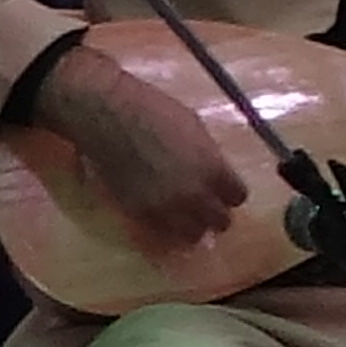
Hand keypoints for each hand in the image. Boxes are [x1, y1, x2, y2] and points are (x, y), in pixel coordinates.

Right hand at [43, 46, 252, 251]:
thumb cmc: (153, 111)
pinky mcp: (139, 213)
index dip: (231, 193)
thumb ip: (209, 156)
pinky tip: (163, 216)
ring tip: (186, 216)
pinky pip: (161, 233)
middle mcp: (194, 194)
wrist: (107, 116)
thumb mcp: (196, 128)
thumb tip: (214, 171)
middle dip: (217, 214)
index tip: (224, 190)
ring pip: (192, 235)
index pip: (238, 196)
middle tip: (207, 207)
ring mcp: (166, 207)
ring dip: (193, 226)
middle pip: (220, 221)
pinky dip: (165, 229)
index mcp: (213, 169)